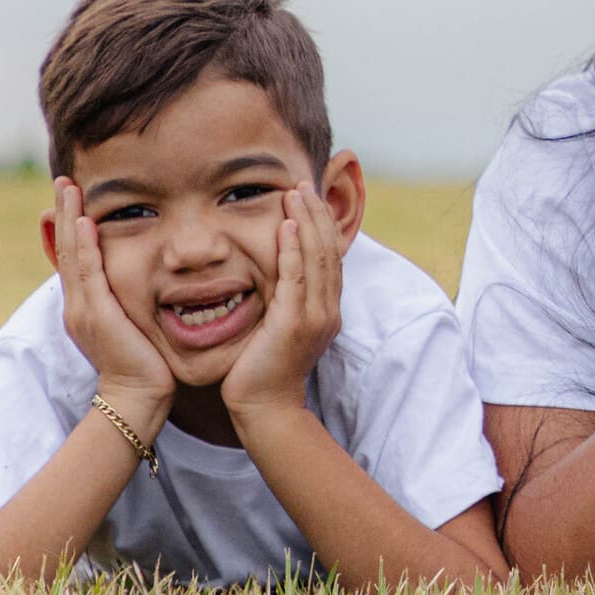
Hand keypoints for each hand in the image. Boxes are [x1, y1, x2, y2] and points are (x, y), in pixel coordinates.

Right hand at [50, 177, 174, 424]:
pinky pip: (87, 272)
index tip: (73, 194)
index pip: (76, 256)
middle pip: (66, 249)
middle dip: (64, 212)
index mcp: (86, 305)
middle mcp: (78, 304)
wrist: (138, 399)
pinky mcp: (96, 315)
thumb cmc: (147, 364)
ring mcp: (83, 309)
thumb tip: (143, 280)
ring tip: (68, 188)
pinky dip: (83, 246)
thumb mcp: (135, 324)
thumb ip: (131, 301)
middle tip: (63, 179)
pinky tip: (83, 222)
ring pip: (72, 255)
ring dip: (69, 219)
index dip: (72, 225)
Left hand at [222, 185, 343, 423]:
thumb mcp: (279, 332)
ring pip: (317, 257)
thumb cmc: (263, 373)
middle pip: (329, 250)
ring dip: (307, 221)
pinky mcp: (294, 323)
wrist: (264, 410)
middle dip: (317, 214)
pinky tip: (286, 225)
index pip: (331, 258)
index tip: (308, 198)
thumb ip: (283, 304)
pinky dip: (294, 248)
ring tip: (295, 193)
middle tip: (304, 184)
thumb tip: (273, 280)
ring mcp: (315, 317)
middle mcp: (328, 310)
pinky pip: (297, 276)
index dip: (322, 225)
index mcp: (327, 311)